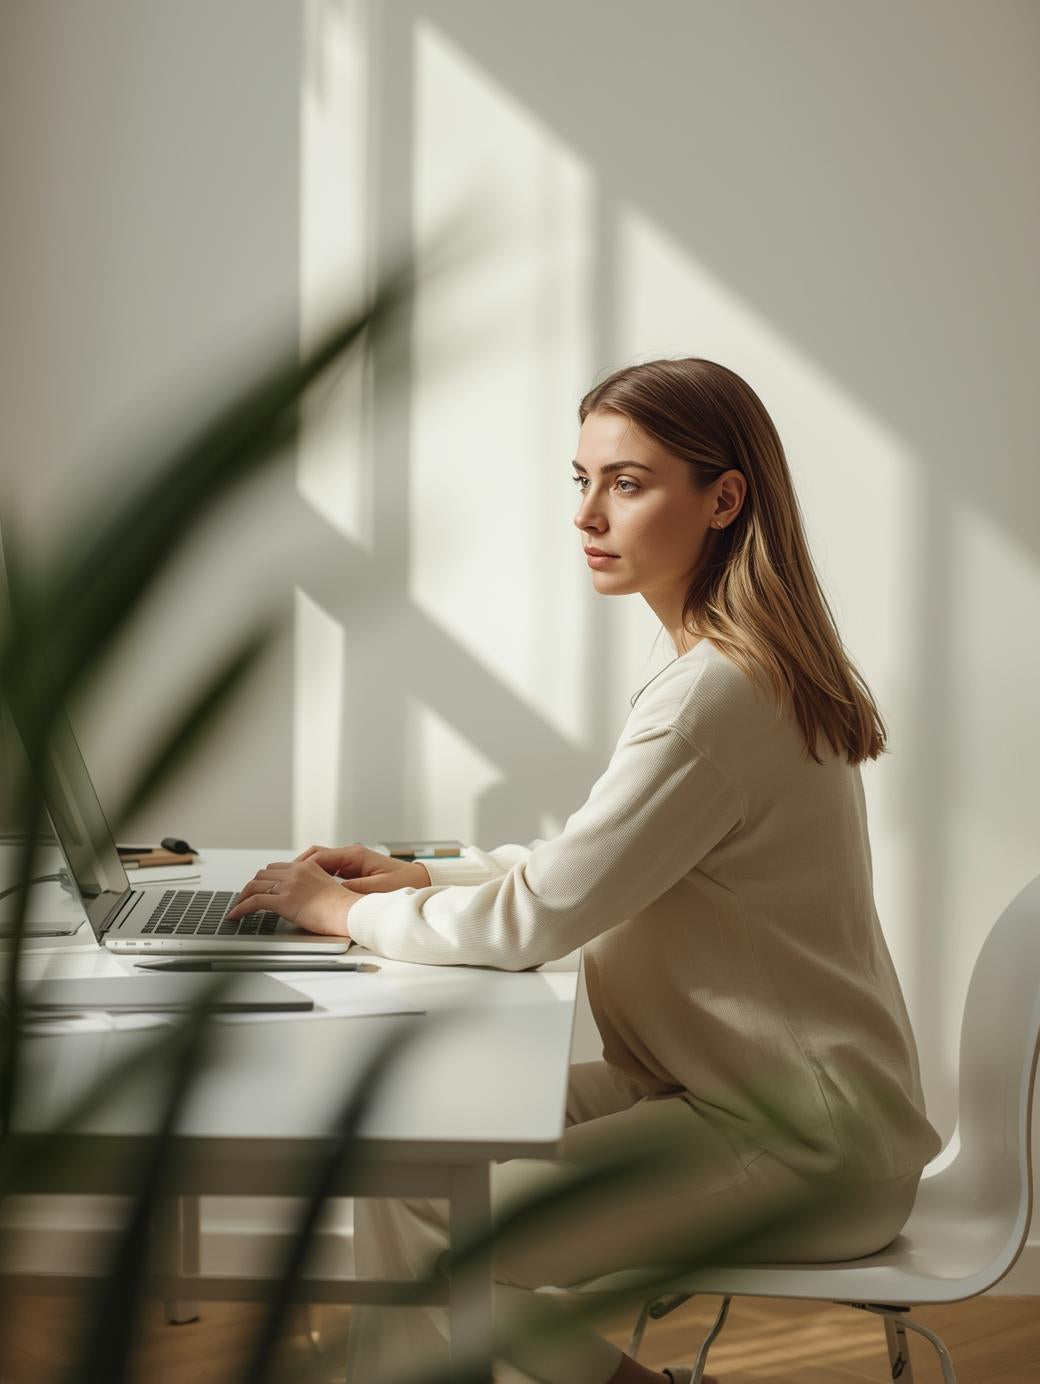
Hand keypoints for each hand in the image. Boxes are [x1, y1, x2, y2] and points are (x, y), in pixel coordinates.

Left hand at [226, 858, 355, 936]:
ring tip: (237, 908)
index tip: (259, 888)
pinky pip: (254, 902)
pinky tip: (235, 916)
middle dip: (252, 886)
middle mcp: (296, 872)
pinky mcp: (284, 900)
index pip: (277, 868)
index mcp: (307, 867)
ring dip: (242, 897)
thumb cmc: (344, 907)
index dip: (265, 879)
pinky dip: (240, 908)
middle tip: (246, 898)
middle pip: (263, 874)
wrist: (350, 912)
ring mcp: (289, 885)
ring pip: (254, 885)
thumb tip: (303, 898)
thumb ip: (312, 887)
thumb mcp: (327, 888)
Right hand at [295, 843, 430, 891]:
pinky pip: (328, 869)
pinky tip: (307, 888)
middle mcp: (351, 854)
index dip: (301, 867)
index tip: (288, 876)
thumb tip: (334, 891)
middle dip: (297, 866)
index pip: (320, 857)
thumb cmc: (404, 883)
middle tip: (282, 879)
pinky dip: (315, 876)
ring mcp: (351, 861)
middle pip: (316, 856)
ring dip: (305, 871)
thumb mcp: (379, 888)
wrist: (420, 880)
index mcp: (355, 855)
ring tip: (290, 884)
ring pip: (320, 862)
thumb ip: (356, 889)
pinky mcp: (353, 869)